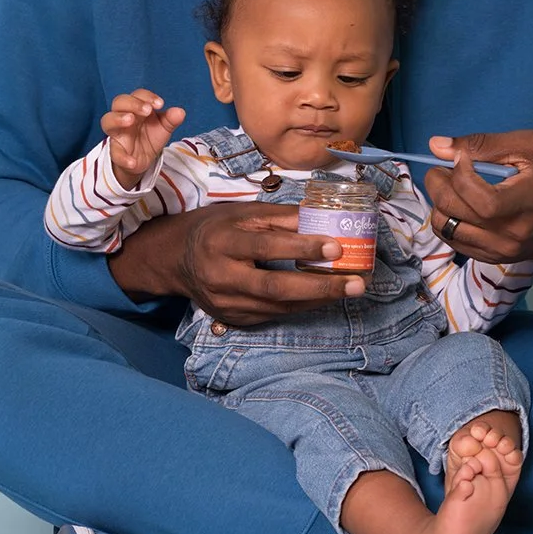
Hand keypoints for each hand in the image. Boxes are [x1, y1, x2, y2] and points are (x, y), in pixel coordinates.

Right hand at [101, 90, 185, 189]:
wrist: (142, 159)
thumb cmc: (149, 136)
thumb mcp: (163, 127)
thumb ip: (171, 119)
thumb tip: (180, 112)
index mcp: (136, 108)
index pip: (137, 95)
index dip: (147, 97)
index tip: (160, 104)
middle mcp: (123, 117)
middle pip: (119, 102)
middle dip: (133, 103)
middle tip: (147, 110)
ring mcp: (117, 133)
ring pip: (107, 121)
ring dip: (117, 119)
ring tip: (130, 120)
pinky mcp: (116, 151)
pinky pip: (115, 153)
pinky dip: (122, 157)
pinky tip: (132, 161)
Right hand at [107, 202, 366, 322]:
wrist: (175, 260)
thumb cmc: (215, 229)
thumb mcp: (241, 214)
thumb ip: (279, 218)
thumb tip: (322, 218)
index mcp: (221, 242)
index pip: (266, 246)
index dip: (302, 247)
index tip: (336, 246)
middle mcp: (221, 277)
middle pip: (275, 287)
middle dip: (320, 287)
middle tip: (357, 284)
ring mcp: (227, 304)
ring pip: (280, 306)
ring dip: (318, 299)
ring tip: (350, 289)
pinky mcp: (234, 319)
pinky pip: (275, 315)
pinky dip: (303, 307)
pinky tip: (325, 298)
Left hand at [424, 130, 532, 267]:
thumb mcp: (529, 147)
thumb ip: (484, 144)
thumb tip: (437, 146)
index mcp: (526, 203)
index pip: (477, 196)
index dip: (459, 174)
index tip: (463, 159)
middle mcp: (511, 234)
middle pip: (453, 211)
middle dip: (438, 183)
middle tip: (445, 169)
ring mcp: (499, 250)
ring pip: (445, 227)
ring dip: (440, 202)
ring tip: (452, 188)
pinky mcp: (491, 257)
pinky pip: (452, 240)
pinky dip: (447, 219)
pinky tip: (460, 205)